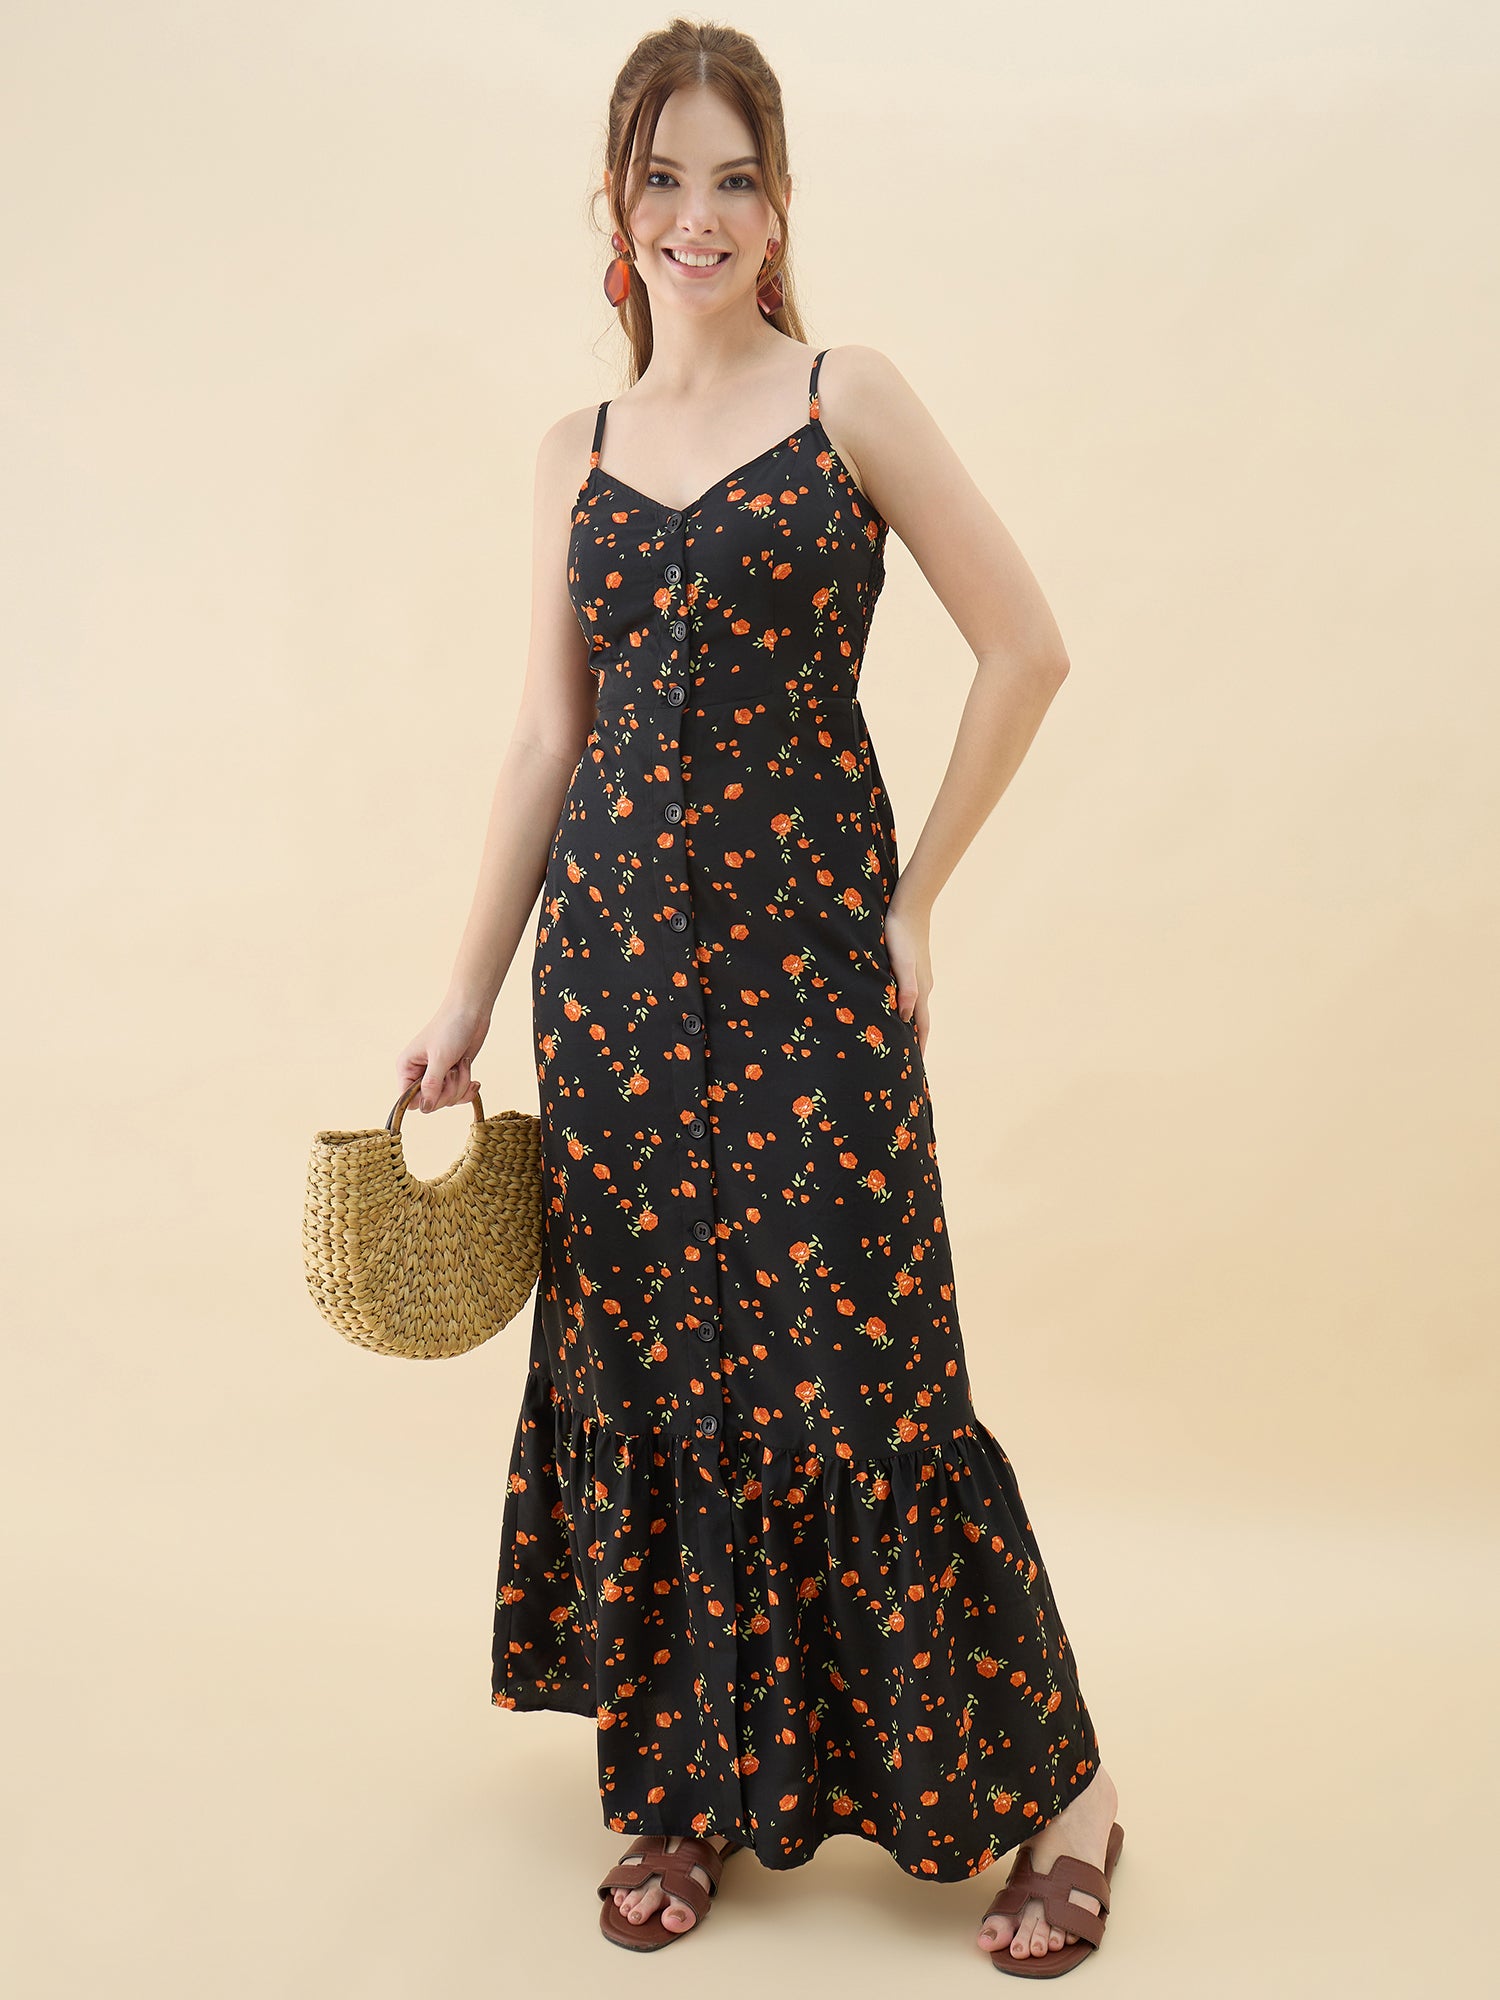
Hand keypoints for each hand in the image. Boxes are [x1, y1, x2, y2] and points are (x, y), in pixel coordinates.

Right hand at [396, 996, 492, 1113]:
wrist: (471, 1012)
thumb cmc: (450, 1028)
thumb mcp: (440, 1058)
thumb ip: (432, 1085)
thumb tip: (426, 1108)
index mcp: (406, 1068)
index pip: (408, 1100)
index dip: (425, 1100)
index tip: (439, 1087)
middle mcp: (419, 1074)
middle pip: (431, 1103)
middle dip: (448, 1091)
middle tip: (454, 1071)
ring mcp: (437, 1075)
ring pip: (447, 1100)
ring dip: (460, 1085)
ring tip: (462, 1065)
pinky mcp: (453, 1075)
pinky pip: (458, 1094)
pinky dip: (467, 1088)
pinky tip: (474, 1080)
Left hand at [883, 887, 933, 1055]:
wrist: (910, 905)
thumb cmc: (901, 934)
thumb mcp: (901, 963)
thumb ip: (905, 989)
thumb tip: (904, 1017)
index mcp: (920, 989)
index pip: (922, 1026)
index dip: (919, 1047)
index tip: (916, 1068)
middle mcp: (923, 986)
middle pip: (920, 1019)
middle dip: (915, 1040)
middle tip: (906, 1061)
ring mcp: (919, 976)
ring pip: (913, 1006)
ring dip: (908, 1025)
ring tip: (900, 1041)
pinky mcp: (912, 966)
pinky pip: (908, 994)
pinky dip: (903, 1008)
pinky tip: (894, 1008)